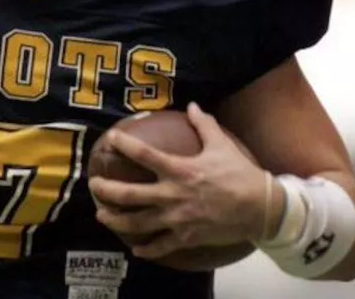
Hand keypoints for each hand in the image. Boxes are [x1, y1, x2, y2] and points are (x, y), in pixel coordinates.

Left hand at [88, 103, 267, 259]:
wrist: (261, 208)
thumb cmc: (239, 174)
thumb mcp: (221, 145)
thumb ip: (204, 124)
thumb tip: (193, 105)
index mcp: (180, 169)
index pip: (144, 155)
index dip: (124, 145)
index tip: (110, 139)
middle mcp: (173, 194)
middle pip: (130, 194)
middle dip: (107, 190)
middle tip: (94, 185)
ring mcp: (177, 218)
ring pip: (137, 223)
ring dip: (116, 220)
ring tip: (101, 216)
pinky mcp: (186, 237)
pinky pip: (160, 246)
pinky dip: (146, 249)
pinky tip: (135, 249)